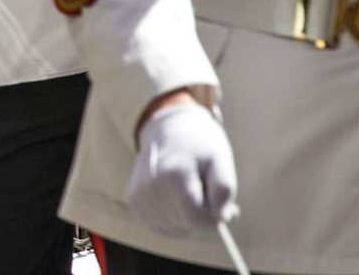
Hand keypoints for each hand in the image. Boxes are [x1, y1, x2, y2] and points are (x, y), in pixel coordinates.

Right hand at [127, 96, 238, 235]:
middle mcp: (150, 186)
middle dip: (203, 216)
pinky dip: (175, 219)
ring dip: (189, 219)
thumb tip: (218, 217)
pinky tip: (178, 199)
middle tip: (208, 192)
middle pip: (187, 226)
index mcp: (173, 174)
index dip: (215, 217)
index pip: (197, 219)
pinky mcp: (133, 201)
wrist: (168, 129)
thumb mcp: (220, 160)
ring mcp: (139, 194)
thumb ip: (224, 189)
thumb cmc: (200, 146)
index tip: (224, 205)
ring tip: (191, 192)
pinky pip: (162, 226)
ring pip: (175, 229)